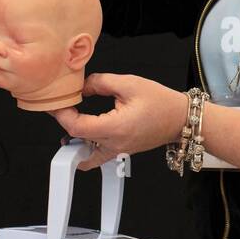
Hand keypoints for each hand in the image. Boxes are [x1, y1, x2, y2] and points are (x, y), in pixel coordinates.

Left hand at [50, 73, 188, 170]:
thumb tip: (83, 86)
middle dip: (65, 120)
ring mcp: (117, 150)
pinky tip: (79, 138)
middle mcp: (114, 144)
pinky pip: (96, 156)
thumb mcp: (130, 83)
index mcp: (116, 127)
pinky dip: (84, 149)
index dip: (63, 114)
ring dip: (73, 138)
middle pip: (77, 137)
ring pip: (84, 152)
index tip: (59, 101)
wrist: (181, 119)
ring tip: (70, 119)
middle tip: (63, 103)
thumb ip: (101, 82)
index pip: (77, 126)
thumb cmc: (162, 103)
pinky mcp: (120, 151)